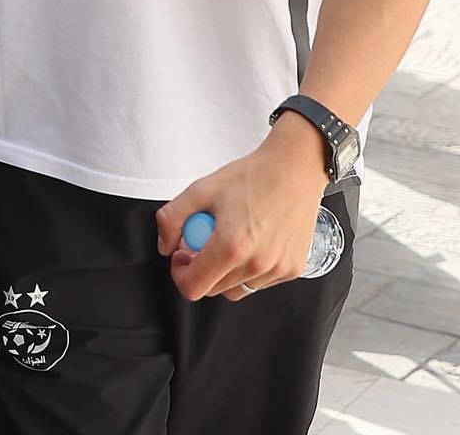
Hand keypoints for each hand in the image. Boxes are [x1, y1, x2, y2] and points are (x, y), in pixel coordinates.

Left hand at [155, 115, 328, 300]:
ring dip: (225, 270)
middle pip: (213, 290)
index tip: (182, 255)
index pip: (194, 287)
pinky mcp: (292, 270)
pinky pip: (259, 282)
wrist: (293, 170)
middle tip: (204, 239)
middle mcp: (257, 265)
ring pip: (236, 288)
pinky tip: (252, 239)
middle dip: (201, 268)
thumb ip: (172, 218)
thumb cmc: (251, 177)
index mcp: (232, 247)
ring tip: (230, 236)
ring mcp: (277, 271)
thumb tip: (165, 245)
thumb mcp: (200, 189)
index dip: (180, 273)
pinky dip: (249, 268)